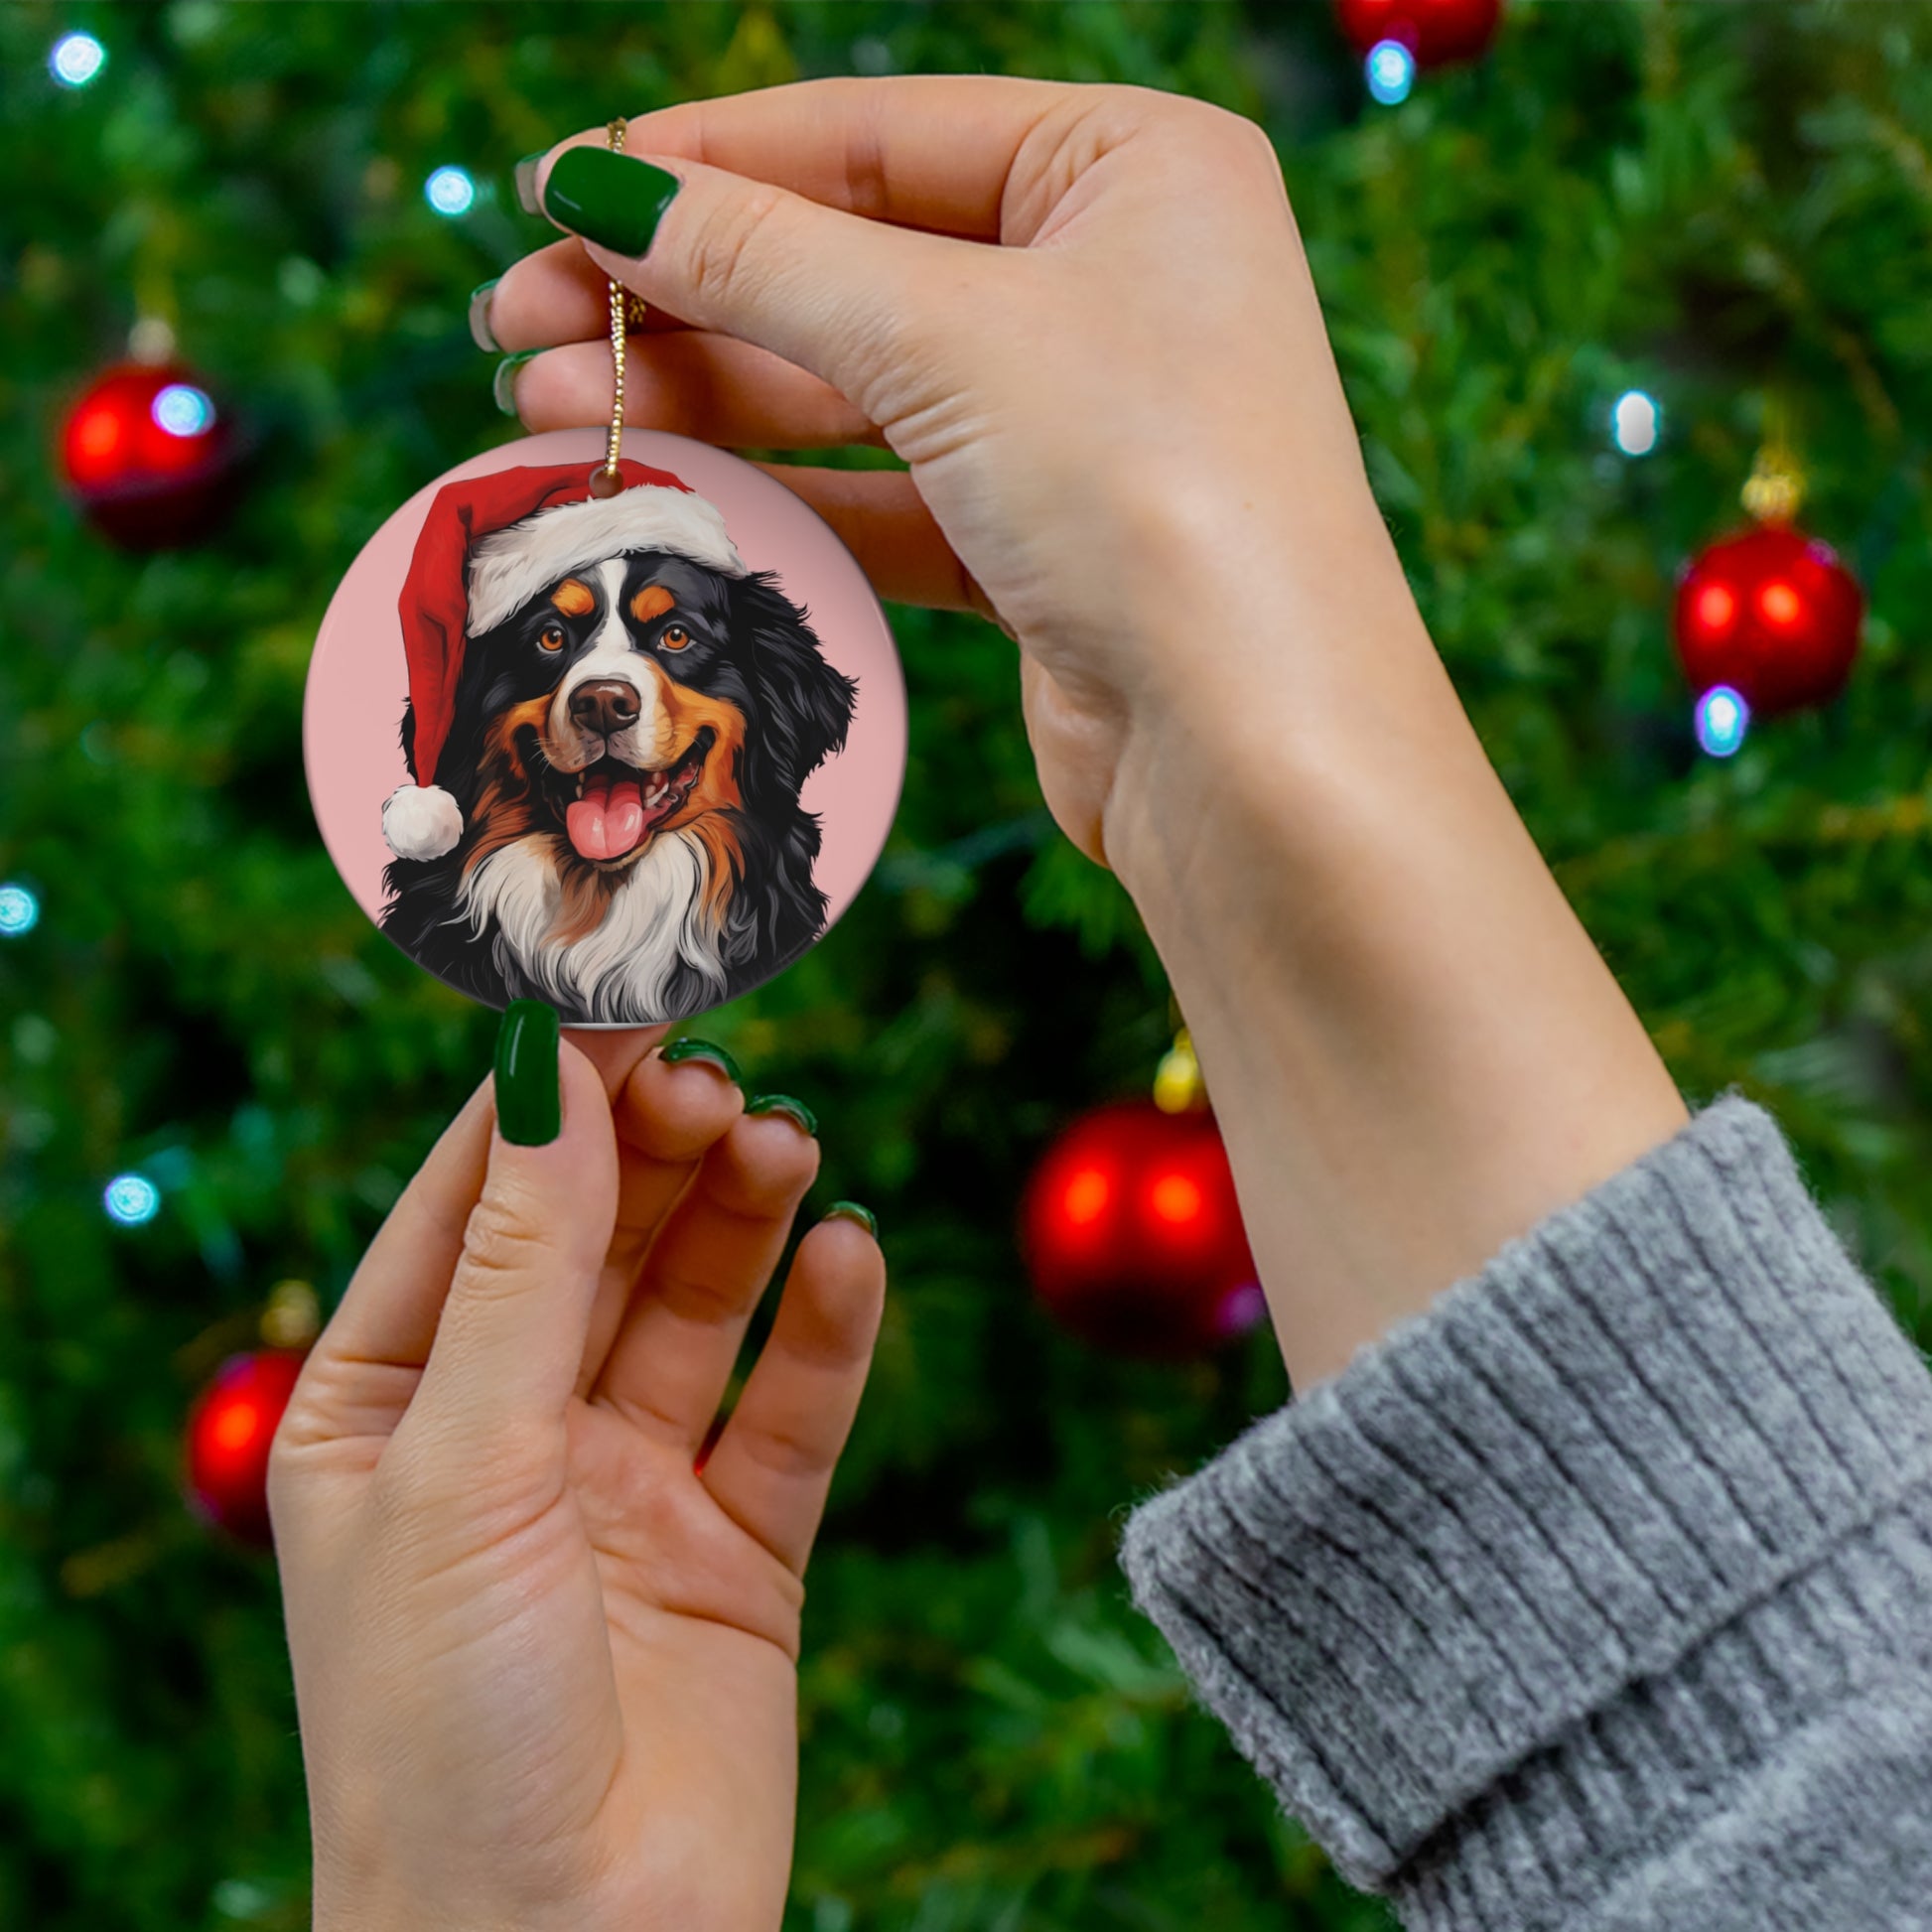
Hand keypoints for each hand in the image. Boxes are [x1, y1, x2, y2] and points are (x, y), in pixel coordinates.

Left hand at [269, 1030, 883, 1931]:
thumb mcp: (462, 1465)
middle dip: (656, 1154)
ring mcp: (627, 1488)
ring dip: (743, 1219)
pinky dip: (825, 1330)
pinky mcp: (738, 1549)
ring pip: (697, 1307)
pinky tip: (849, 1258)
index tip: (623, 1000)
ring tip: (788, 1147)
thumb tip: (551, 1074)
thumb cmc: (445, 1728)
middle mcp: (508, 1434)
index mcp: (387, 1408)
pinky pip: (790, 1411)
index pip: (471, 1206)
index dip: (547, 1102)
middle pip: (597, 1240)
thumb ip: (523, 1267)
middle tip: (722, 1079)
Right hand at [485, 76, 1393, 879]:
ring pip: (856, 386)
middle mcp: (1115, 280)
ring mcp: (1080, 419)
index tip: (557, 190)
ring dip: (703, 396)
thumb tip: (601, 189)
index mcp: (1133, 166)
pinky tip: (663, 487)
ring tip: (544, 408)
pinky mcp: (1045, 545)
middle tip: (516, 321)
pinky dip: (778, 492)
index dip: (705, 161)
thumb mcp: (945, 335)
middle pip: (851, 260)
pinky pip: (885, 494)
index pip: (876, 133)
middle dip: (679, 292)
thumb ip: (764, 257)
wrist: (1253, 748)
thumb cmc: (1152, 492)